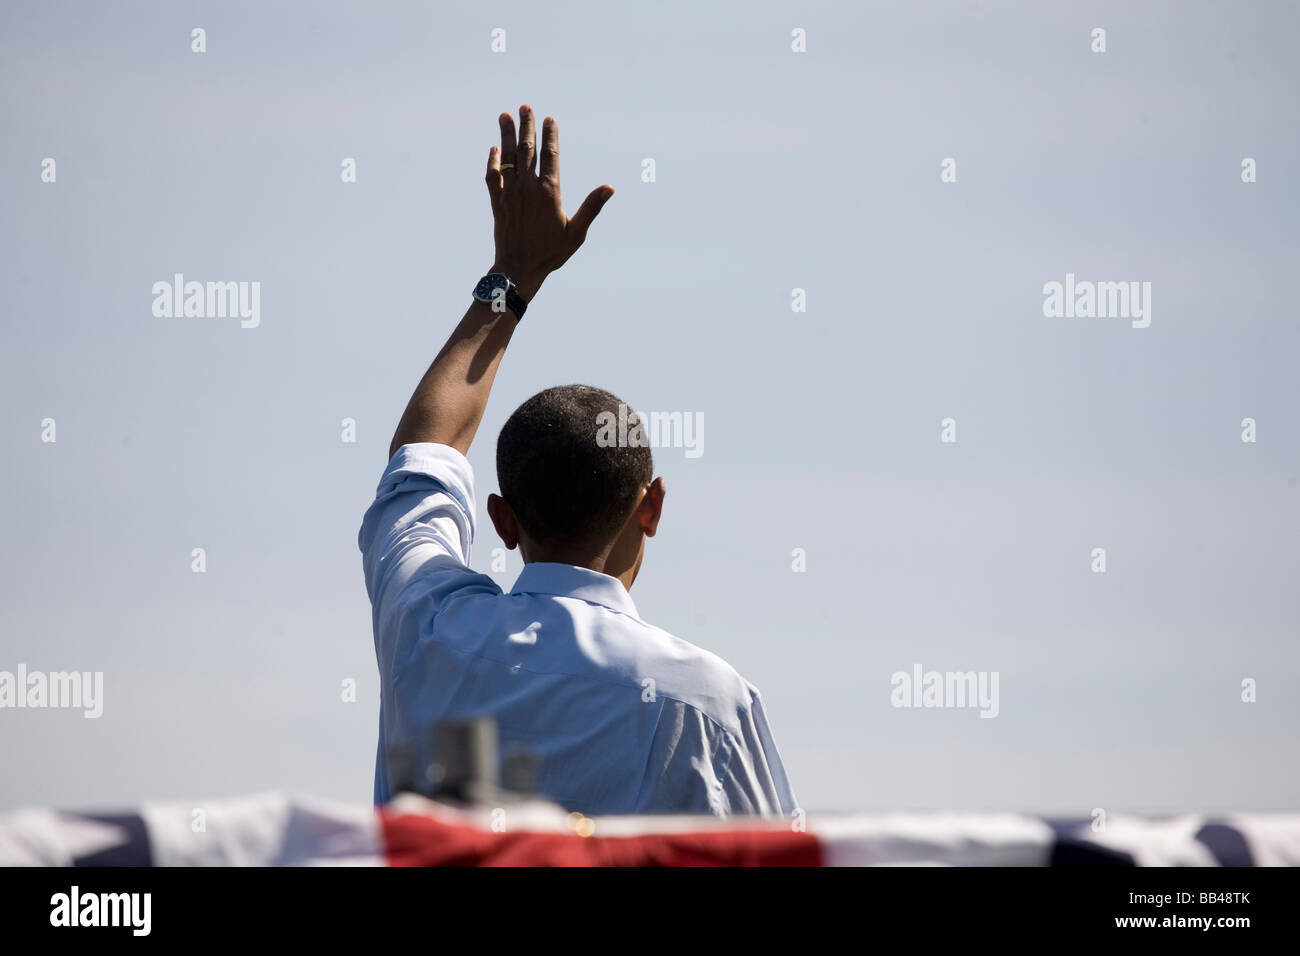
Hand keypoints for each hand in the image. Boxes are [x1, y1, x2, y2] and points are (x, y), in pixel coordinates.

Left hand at [485, 105, 613, 300]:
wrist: (518, 269)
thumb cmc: (551, 253)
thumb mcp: (577, 232)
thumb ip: (592, 207)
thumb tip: (609, 188)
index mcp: (549, 192)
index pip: (550, 155)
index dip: (550, 135)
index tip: (549, 119)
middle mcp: (527, 187)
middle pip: (527, 149)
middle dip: (526, 126)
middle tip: (525, 106)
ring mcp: (509, 193)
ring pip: (507, 157)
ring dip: (507, 135)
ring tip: (505, 116)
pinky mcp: (497, 202)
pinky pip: (492, 175)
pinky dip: (493, 161)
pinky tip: (495, 149)